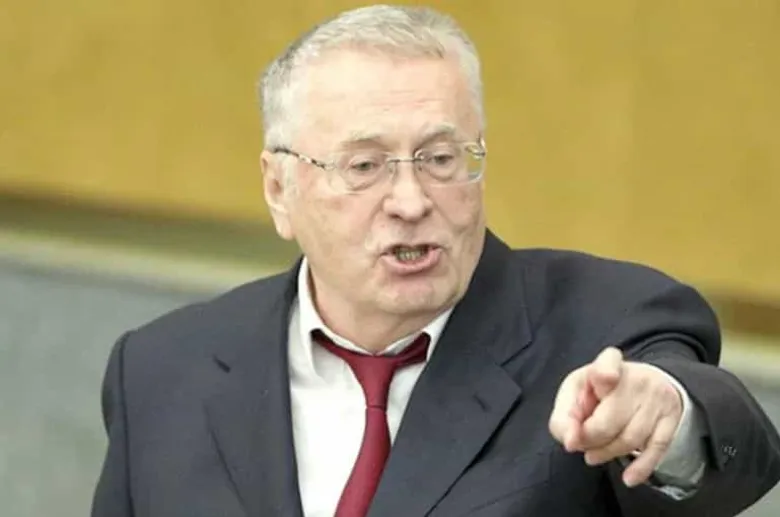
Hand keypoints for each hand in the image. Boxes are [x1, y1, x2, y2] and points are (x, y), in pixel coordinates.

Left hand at [548, 347, 683, 486]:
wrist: (644, 385)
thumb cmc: (600, 392)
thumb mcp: (576, 393)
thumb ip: (564, 416)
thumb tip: (570, 442)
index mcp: (607, 363)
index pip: (608, 362)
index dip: (605, 372)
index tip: (604, 379)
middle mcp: (636, 377)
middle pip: (609, 419)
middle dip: (589, 438)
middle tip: (579, 444)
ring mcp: (657, 399)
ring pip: (629, 438)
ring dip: (606, 453)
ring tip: (593, 455)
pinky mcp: (670, 419)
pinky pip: (656, 448)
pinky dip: (641, 467)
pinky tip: (628, 478)